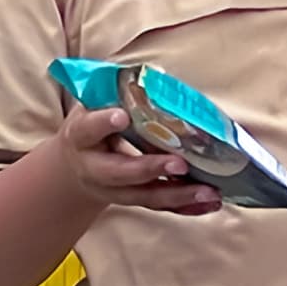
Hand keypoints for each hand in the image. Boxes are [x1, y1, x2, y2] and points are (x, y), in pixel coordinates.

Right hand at [50, 106, 219, 216]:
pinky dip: (187, 207)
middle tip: (180, 163)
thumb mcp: (95, 104)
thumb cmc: (93, 126)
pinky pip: (161, 207)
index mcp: (82, 136)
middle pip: (121, 173)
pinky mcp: (135, 201)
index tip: (121, 116)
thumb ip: (119, 92)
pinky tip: (211, 204)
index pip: (89, 129)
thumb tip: (160, 77)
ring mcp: (115, 190)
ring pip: (146, 196)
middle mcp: (95, 168)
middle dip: (151, 169)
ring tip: (210, 192)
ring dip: (179, 195)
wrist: (75, 165)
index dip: (104, 123)